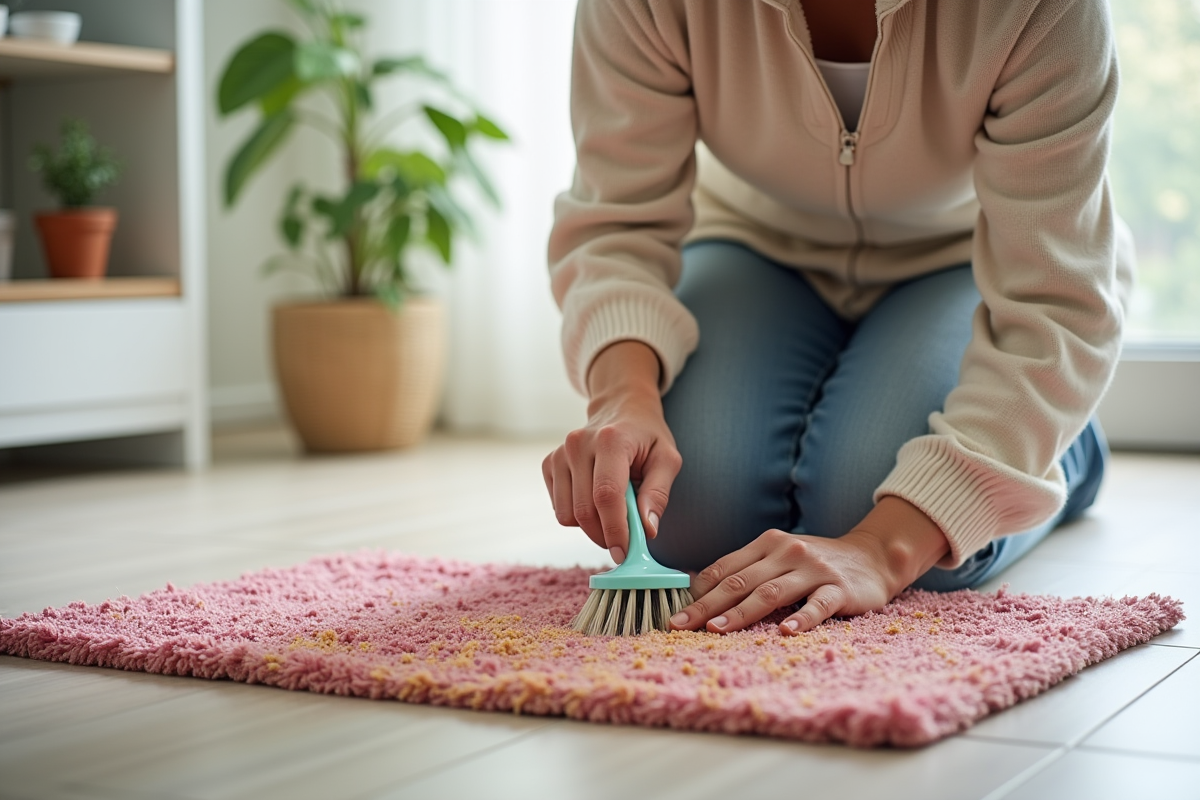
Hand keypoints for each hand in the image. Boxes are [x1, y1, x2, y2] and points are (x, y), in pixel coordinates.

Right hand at [542, 341, 681, 562]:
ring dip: (591, 527)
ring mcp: (559, 454)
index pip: (607, 495)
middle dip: (605, 535)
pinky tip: (595, 499)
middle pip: (585, 511)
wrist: (620, 408)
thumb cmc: (647, 436)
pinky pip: (559, 509)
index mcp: (610, 440)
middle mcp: (578, 444)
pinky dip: (578, 515)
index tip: (625, 553)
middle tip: (625, 541)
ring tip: (612, 511)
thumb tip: (647, 530)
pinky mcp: (549, 464)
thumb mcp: (667, 459)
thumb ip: (658, 494)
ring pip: (567, 515)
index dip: (615, 529)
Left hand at [669, 496, 949, 634]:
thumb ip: (747, 569)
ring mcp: (814, 570)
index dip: (698, 592)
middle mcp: (787, 552)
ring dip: (741, 612)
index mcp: (768, 543)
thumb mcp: (779, 556)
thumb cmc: (815, 562)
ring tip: (717, 629)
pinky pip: (818, 605)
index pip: (725, 568)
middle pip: (740, 581)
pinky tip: (786, 631)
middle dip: (707, 605)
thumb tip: (699, 587)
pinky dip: (801, 617)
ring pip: (771, 592)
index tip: (676, 614)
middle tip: (681, 625)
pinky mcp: (839, 589)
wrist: (872, 556)